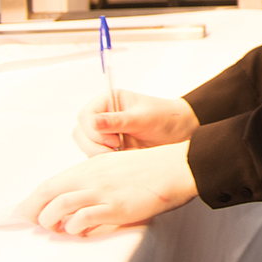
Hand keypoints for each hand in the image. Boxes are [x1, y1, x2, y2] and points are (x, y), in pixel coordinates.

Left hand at [20, 142, 197, 237]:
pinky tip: (78, 231)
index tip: (27, 212)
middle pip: (48, 194)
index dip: (33, 200)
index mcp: (91, 166)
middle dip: (33, 212)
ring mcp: (103, 192)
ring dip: (50, 221)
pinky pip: (83, 219)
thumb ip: (95, 181)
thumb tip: (76, 203)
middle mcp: (92, 177)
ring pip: (60, 206)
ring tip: (55, 230)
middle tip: (34, 224)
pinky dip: (74, 228)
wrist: (178, 167)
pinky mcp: (116, 207)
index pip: (50, 183)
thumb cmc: (150, 169)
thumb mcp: (116, 167)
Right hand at [72, 90, 199, 155]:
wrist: (180, 131)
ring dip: (101, 154)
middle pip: (81, 133)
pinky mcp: (110, 146)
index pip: (85, 116)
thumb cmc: (165, 118)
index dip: (94, 131)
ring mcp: (105, 132)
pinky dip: (108, 160)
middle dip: (95, 145)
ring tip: (124, 152)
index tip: (114, 140)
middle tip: (117, 149)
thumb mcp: (142, 118)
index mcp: (109, 101)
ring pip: (86, 146)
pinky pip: (97, 156)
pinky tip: (126, 156)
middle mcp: (104, 115)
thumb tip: (93, 122)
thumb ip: (118, 121)